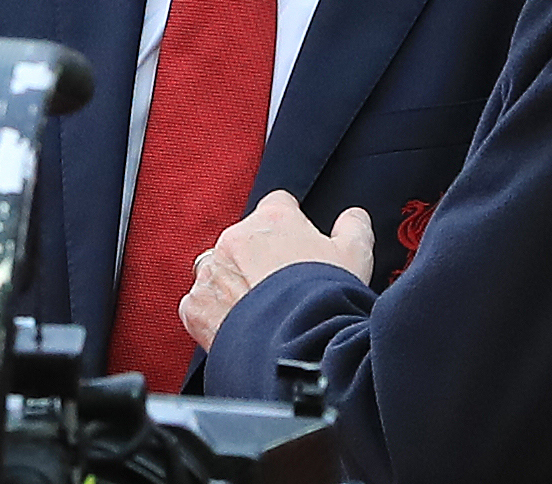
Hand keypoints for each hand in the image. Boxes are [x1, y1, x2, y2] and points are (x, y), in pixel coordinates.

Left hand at [178, 190, 373, 349]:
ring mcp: (213, 272)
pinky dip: (215, 313)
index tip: (296, 245)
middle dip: (260, 257)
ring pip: (220, 269)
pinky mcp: (196, 307)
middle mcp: (236, 238)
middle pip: (246, 239)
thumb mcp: (355, 254)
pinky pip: (200, 304)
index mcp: (273, 218)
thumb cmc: (327, 297)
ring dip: (234, 282)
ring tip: (260, 309)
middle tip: (282, 285)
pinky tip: (240, 325)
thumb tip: (353, 217)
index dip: (290, 225)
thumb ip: (354, 226)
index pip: (277, 204)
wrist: (299, 347)